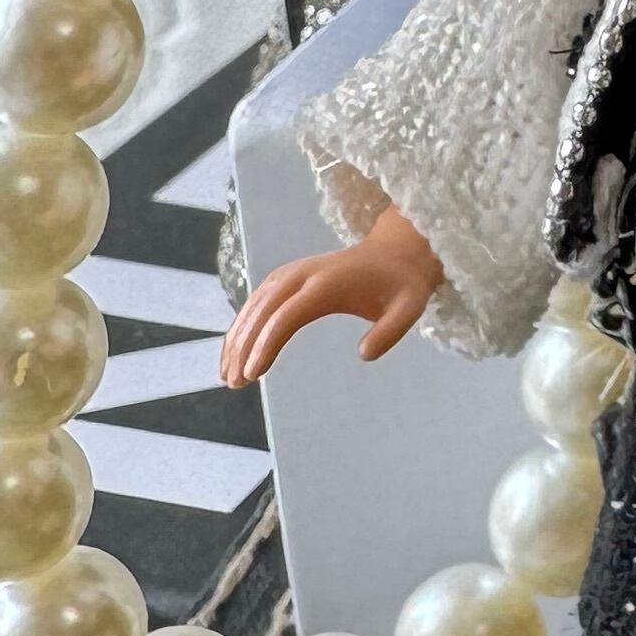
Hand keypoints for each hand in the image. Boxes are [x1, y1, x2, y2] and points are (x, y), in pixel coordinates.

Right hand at [220, 203, 444, 387]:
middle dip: (245, 348)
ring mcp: (291, 273)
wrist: (396, 251)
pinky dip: (242, 325)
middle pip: (263, 312)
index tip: (253, 374)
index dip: (267, 344)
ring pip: (254, 306)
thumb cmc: (402, 286)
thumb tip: (364, 355)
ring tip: (227, 376)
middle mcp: (302, 275)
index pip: (287, 316)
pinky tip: (234, 351)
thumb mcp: (408, 310)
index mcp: (326, 284)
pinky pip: (257, 301)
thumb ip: (389, 333)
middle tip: (235, 384)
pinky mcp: (286, 277)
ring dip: (237, 339)